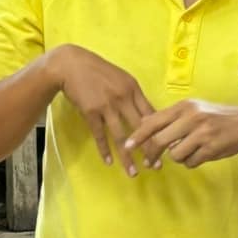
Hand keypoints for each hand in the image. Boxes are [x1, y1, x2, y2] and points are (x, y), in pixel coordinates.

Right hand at [47, 45, 156, 172]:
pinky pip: (100, 135)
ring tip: (133, 172)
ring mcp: (107, 106)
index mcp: (133, 89)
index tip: (167, 147)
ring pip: (121, 136)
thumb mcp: (121, 78)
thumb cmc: (97, 71)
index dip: (160, 132)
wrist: (71, 64)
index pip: (151, 114)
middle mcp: (123, 98)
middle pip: (140, 128)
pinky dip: (105, 150)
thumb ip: (133, 95)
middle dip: (150, 149)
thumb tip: (147, 114)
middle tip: (156, 166)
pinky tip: (109, 162)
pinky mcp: (91, 112)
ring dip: (127, 157)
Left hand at [123, 99, 237, 169]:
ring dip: (179, 157)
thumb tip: (144, 124)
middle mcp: (192, 117)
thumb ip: (170, 117)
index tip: (127, 146)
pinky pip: (190, 162)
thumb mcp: (193, 109)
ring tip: (190, 150)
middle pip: (160, 141)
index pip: (153, 121)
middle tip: (149, 163)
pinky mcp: (211, 148)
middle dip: (152, 154)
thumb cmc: (216, 117)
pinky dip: (192, 162)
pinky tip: (202, 153)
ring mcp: (202, 133)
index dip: (138, 135)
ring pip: (175, 155)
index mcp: (184, 106)